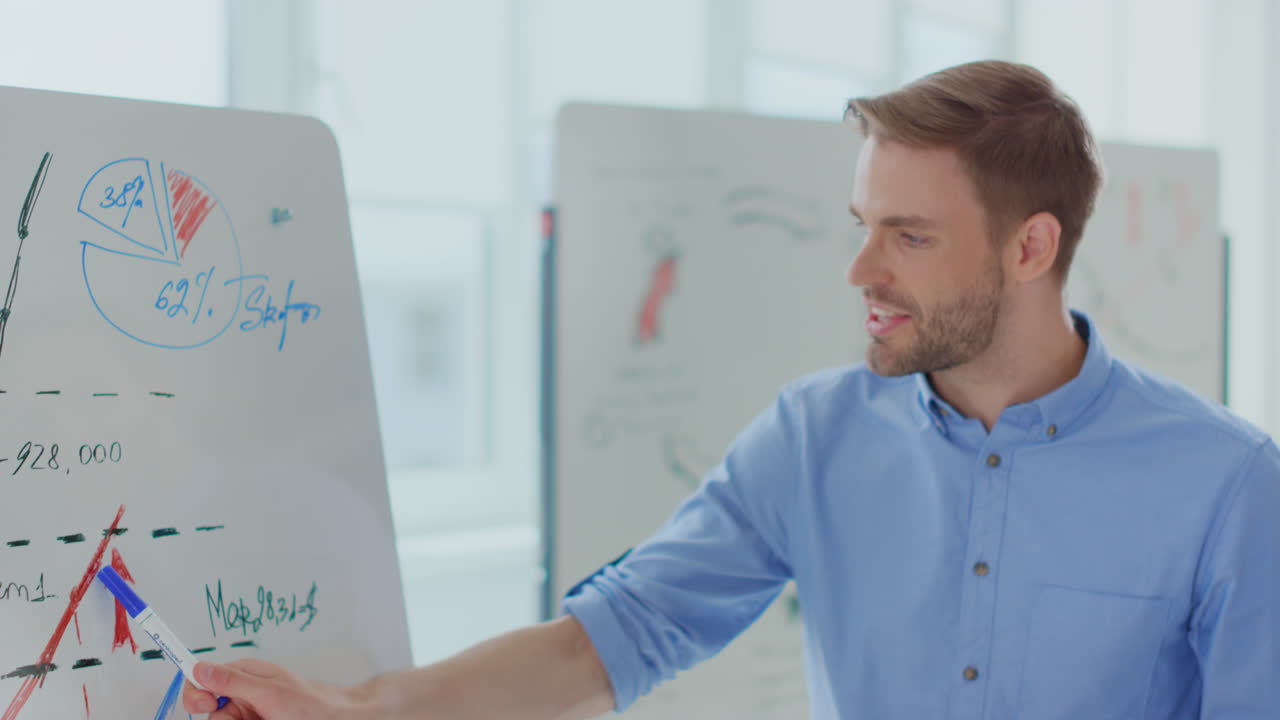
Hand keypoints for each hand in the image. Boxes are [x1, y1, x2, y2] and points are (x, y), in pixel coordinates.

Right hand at [181, 659, 370, 719]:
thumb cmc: (313, 705)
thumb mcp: (270, 692)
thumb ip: (233, 681)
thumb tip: (200, 668)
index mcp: (244, 675)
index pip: (204, 678)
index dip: (196, 692)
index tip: (203, 703)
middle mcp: (243, 695)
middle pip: (211, 712)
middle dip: (224, 719)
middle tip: (245, 719)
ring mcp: (249, 714)